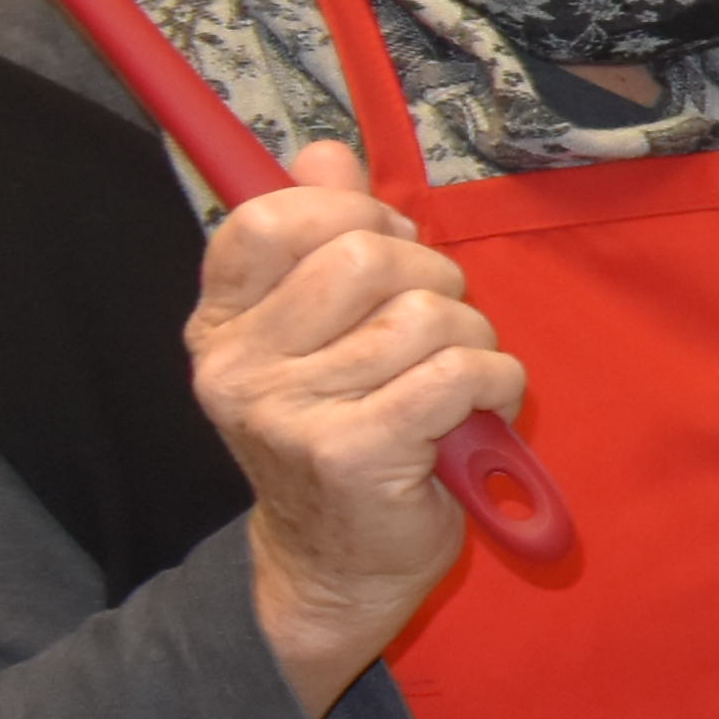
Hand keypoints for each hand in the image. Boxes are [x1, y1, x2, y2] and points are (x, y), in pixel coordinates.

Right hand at [190, 140, 526, 714]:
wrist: (336, 565)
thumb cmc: (346, 435)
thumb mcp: (322, 333)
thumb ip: (322, 237)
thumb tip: (323, 153)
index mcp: (222, 324)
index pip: (265, 220)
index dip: (350, 215)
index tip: (387, 248)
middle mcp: (239, 365)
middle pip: (363, 257)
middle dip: (432, 280)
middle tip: (437, 328)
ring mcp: (288, 412)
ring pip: (427, 317)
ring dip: (473, 342)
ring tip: (455, 383)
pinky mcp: (351, 453)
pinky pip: (460, 374)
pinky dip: (496, 384)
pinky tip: (478, 413)